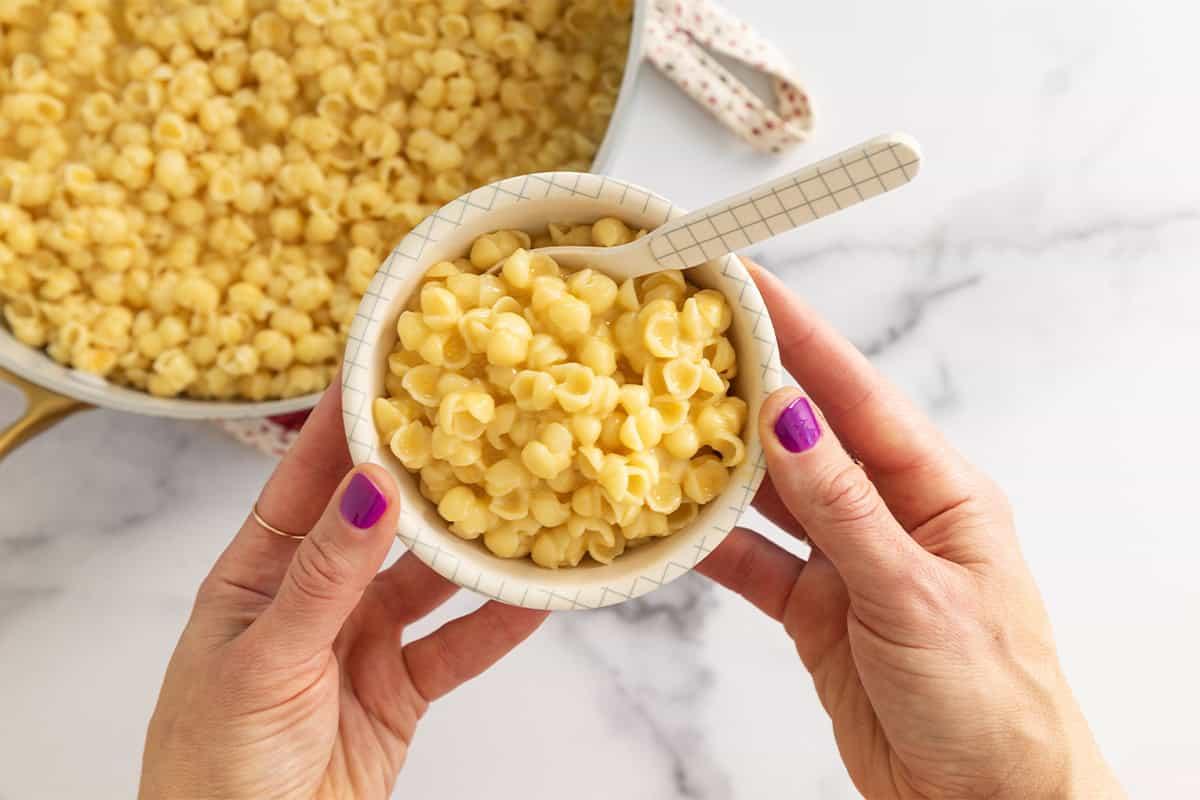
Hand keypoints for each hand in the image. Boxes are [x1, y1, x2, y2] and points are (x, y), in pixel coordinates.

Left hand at [140, 385, 546, 799]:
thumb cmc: (215, 764)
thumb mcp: (264, 659)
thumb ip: (324, 576)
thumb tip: (370, 486)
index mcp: (257, 577)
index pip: (305, 482)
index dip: (342, 425)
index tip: (383, 365)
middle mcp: (314, 598)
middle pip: (380, 522)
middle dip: (424, 476)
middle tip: (475, 419)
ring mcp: (360, 643)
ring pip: (429, 580)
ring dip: (471, 549)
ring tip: (524, 499)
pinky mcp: (400, 690)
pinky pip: (457, 647)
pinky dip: (497, 624)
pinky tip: (535, 595)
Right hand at [699, 262, 1122, 798]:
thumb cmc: (990, 700)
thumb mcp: (914, 593)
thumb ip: (843, 505)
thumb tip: (788, 414)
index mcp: (938, 490)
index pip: (856, 391)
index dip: (798, 332)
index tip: (744, 281)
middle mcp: (889, 511)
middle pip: (805, 430)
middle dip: (746, 382)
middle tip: (680, 334)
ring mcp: (847, 558)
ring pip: (770, 491)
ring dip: (718, 461)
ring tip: (659, 415)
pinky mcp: (814, 606)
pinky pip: (753, 559)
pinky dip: (712, 542)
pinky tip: (672, 520)